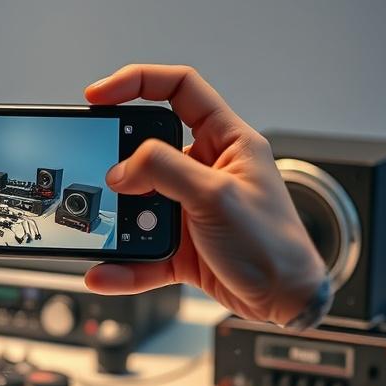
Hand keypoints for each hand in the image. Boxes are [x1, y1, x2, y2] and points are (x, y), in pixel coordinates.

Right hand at [84, 63, 326, 325]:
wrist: (286, 303)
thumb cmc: (275, 246)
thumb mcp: (217, 196)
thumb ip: (165, 171)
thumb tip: (122, 167)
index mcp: (227, 141)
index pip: (179, 89)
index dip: (137, 82)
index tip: (99, 96)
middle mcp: (207, 169)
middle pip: (148, 148)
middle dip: (121, 163)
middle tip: (102, 174)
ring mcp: (191, 208)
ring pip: (139, 203)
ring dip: (120, 220)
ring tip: (110, 230)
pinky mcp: (182, 244)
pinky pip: (140, 248)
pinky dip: (123, 262)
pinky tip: (106, 271)